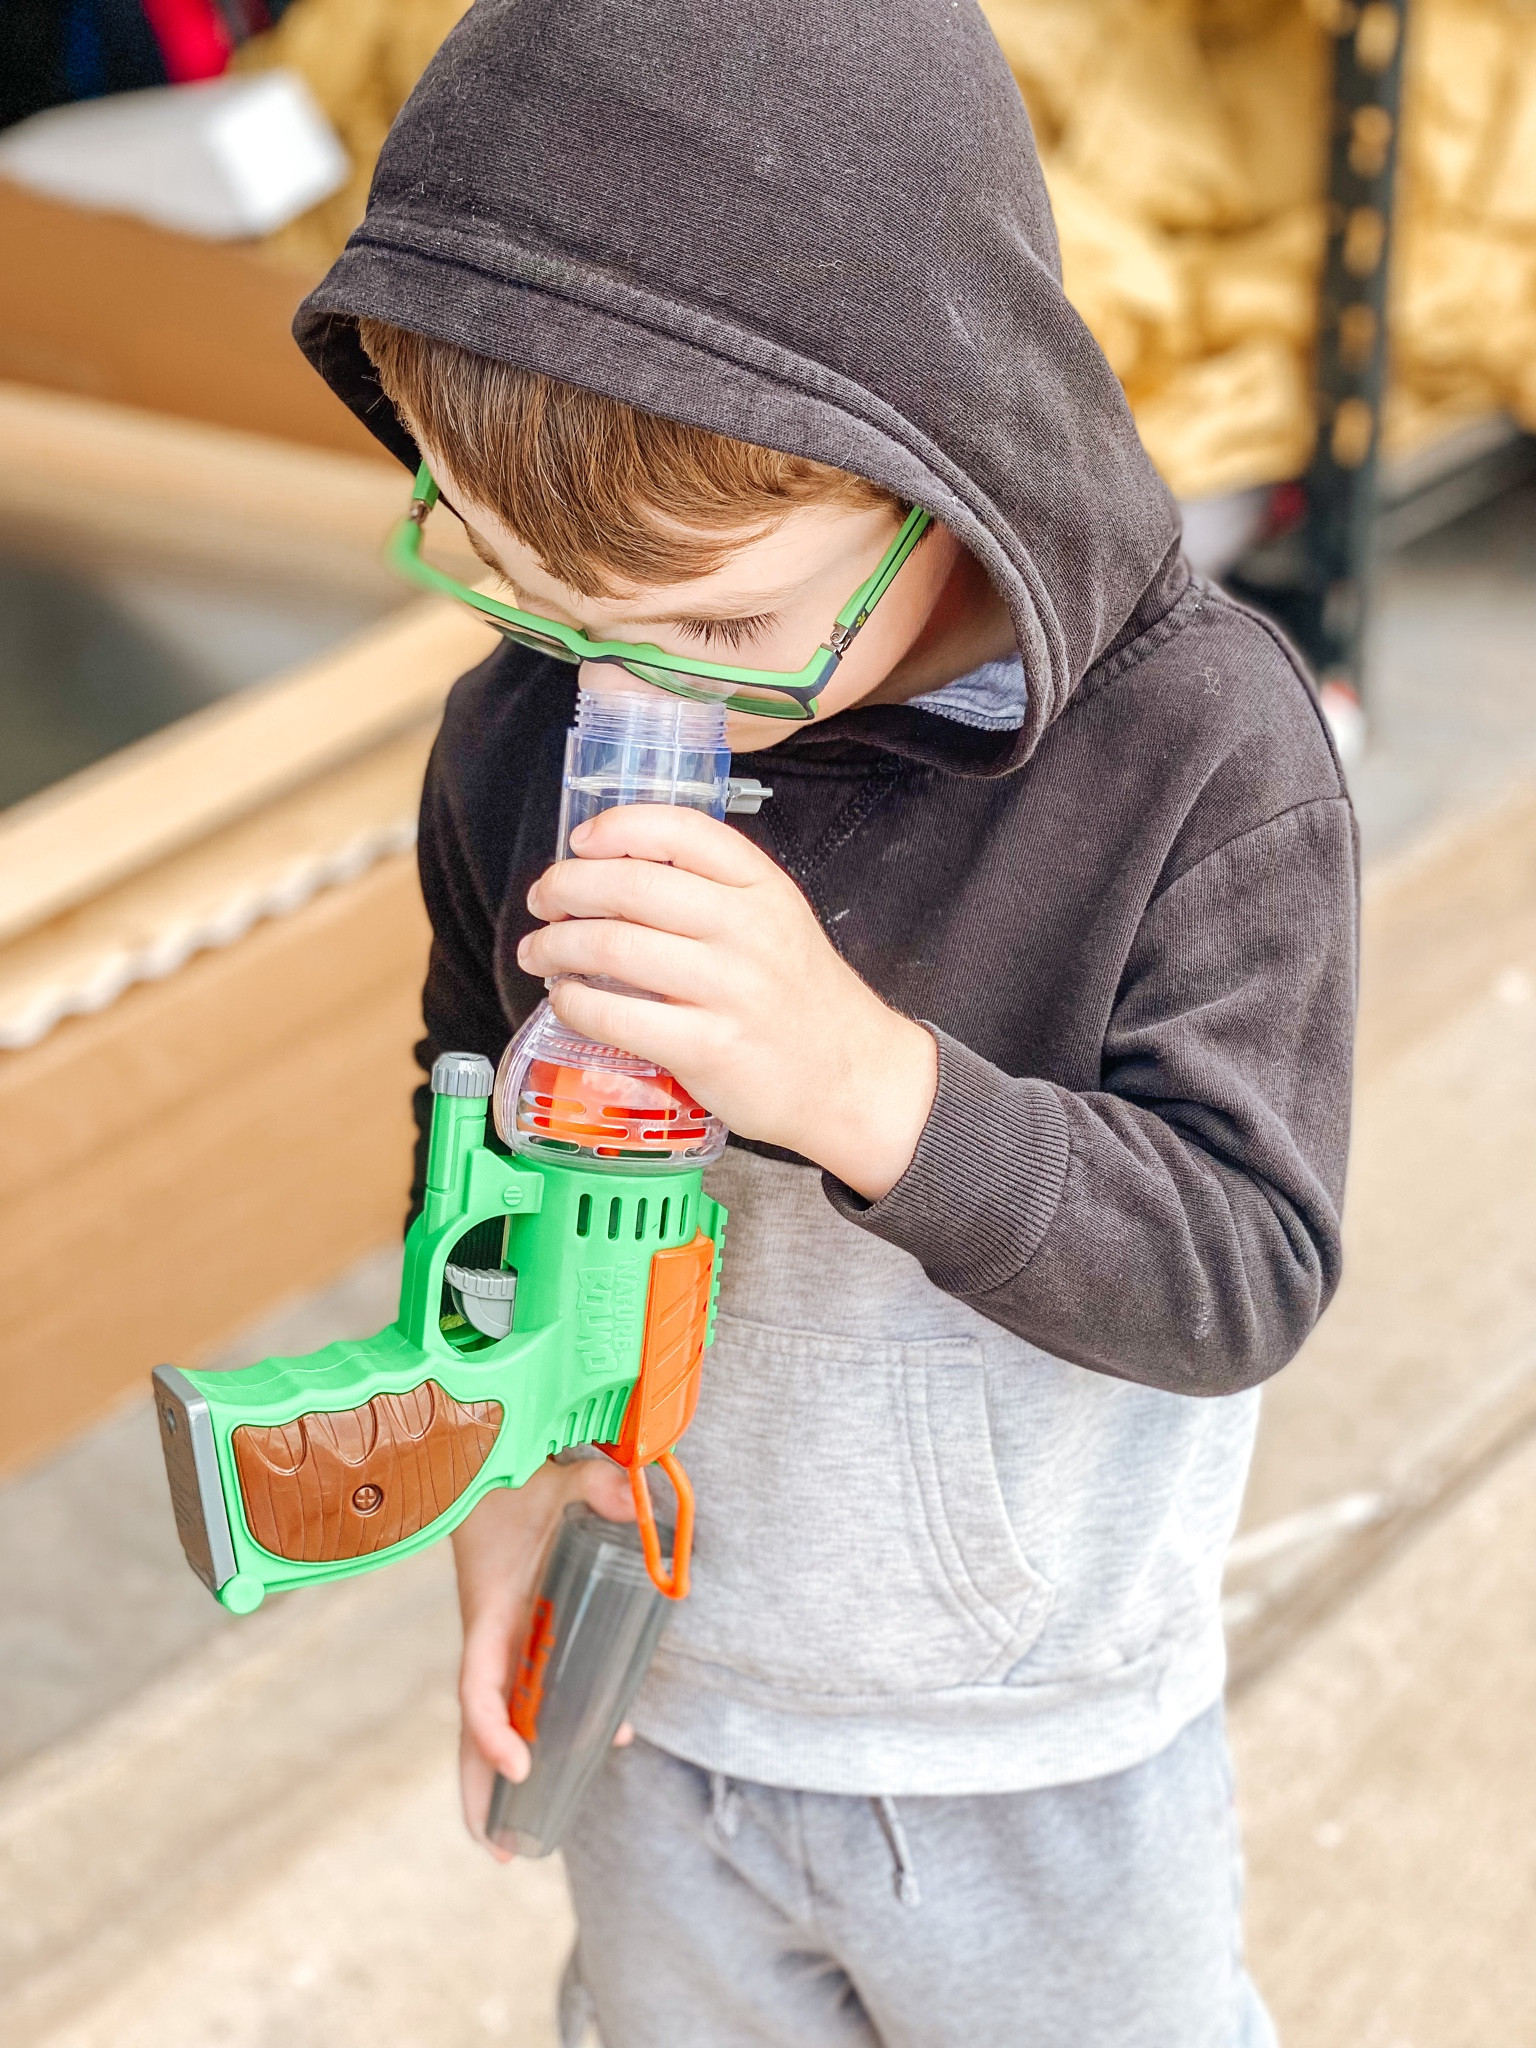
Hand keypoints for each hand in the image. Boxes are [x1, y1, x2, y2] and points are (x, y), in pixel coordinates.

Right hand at [452, 1454, 636, 1859]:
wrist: (485, 1472)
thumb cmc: (519, 1483)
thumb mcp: (561, 1478)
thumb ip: (599, 1485)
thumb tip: (637, 1502)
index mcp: (490, 1615)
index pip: (478, 1686)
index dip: (492, 1730)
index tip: (521, 1766)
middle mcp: (490, 1641)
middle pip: (473, 1728)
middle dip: (478, 1791)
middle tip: (500, 1854)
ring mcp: (503, 1645)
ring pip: (496, 1723)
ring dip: (504, 1780)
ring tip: (526, 1842)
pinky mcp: (521, 1640)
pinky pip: (525, 1698)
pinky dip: (543, 1733)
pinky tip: (594, 1749)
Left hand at [517, 806, 937, 1199]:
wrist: (852, 1076)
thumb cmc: (801, 998)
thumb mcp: (777, 919)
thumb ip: (714, 888)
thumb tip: (616, 867)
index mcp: (762, 889)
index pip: (681, 831)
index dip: (617, 828)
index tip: (580, 842)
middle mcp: (747, 930)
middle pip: (632, 885)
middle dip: (566, 887)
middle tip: (543, 901)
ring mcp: (728, 990)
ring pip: (614, 946)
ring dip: (557, 946)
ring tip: (539, 952)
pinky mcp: (708, 1048)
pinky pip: (618, 1017)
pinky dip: (576, 1004)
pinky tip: (567, 1001)